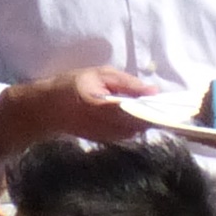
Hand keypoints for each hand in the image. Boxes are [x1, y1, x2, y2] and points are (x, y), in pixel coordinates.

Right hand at [1, 66, 156, 151]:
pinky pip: (127, 135)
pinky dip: (134, 126)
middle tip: (163, 105)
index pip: (134, 112)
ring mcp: (105, 137)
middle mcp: (104, 126)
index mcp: (101, 106)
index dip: (153, 110)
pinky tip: (135, 116)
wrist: (47, 109)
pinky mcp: (105, 141)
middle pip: (139, 126)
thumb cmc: (71, 85)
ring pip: (135, 133)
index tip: (168, 104)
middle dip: (152, 116)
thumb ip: (127, 83)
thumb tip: (153, 91)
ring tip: (151, 108)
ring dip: (144, 122)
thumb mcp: (99, 74)